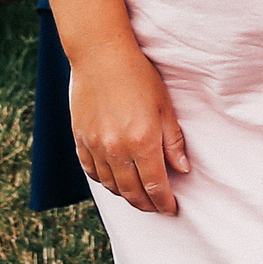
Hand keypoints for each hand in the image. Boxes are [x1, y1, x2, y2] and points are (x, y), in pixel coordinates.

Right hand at [71, 41, 191, 214]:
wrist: (101, 55)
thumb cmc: (138, 76)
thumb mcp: (164, 106)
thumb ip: (173, 141)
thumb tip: (182, 169)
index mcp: (142, 142)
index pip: (155, 186)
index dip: (165, 202)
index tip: (172, 208)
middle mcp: (116, 150)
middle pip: (132, 192)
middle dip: (147, 205)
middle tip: (157, 208)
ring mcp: (95, 146)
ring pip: (111, 186)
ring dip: (126, 196)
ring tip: (138, 196)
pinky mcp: (80, 139)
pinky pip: (91, 171)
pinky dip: (105, 181)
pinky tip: (114, 180)